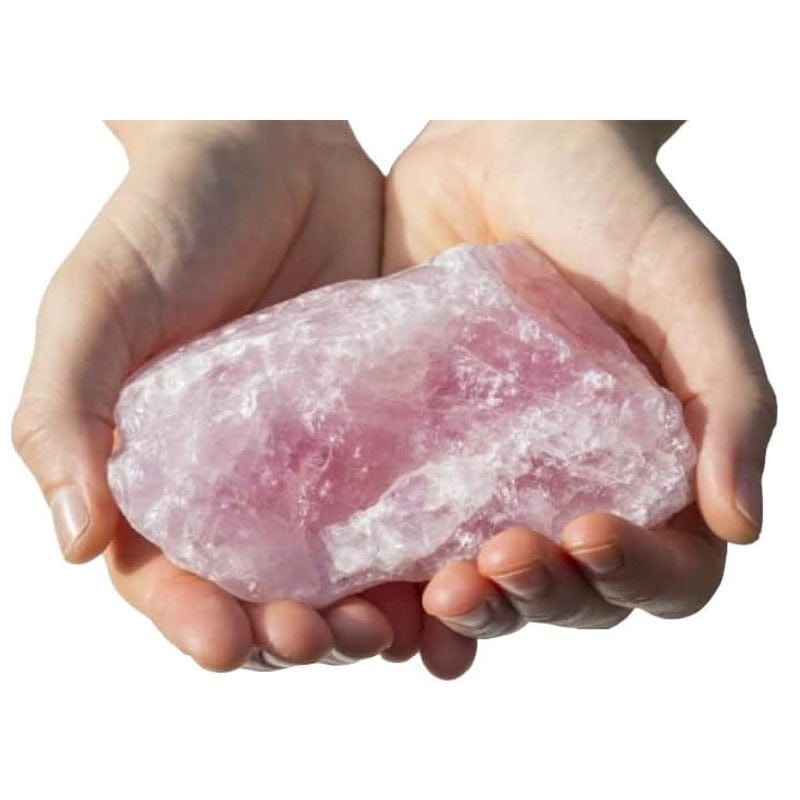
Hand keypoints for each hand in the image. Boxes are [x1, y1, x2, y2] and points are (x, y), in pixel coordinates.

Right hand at [12, 121, 439, 673]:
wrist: (273, 145)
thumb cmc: (168, 217)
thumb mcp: (96, 307)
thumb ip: (64, 415)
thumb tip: (73, 542)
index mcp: (162, 472)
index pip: (169, 577)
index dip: (194, 622)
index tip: (226, 644)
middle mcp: (244, 481)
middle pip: (267, 590)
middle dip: (294, 635)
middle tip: (329, 639)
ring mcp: (322, 460)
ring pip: (345, 568)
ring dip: (370, 615)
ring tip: (401, 630)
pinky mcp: (387, 428)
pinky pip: (408, 506)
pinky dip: (427, 554)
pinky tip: (454, 576)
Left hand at [384, 121, 775, 639]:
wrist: (502, 136)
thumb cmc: (611, 203)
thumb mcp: (687, 286)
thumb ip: (729, 398)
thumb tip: (743, 523)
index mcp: (654, 459)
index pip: (667, 566)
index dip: (635, 575)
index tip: (586, 534)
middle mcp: (576, 479)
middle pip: (572, 591)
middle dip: (538, 596)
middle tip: (493, 563)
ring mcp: (495, 469)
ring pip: (492, 578)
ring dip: (473, 605)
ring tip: (437, 588)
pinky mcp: (424, 445)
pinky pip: (414, 528)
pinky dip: (401, 574)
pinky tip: (377, 581)